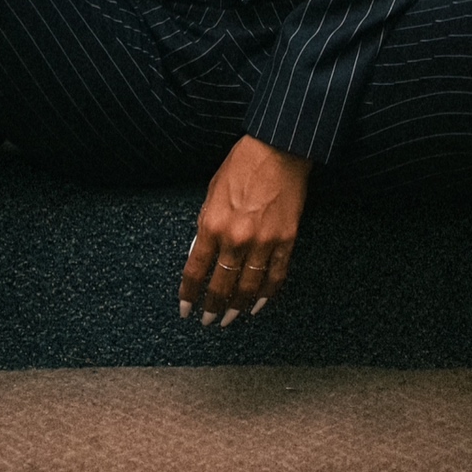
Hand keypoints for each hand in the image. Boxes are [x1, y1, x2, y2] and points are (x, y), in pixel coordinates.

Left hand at [179, 135, 311, 325]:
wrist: (278, 150)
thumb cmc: (241, 166)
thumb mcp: (211, 193)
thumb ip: (206, 226)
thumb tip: (202, 253)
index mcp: (212, 225)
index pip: (195, 271)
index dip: (189, 294)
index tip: (185, 309)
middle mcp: (236, 239)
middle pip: (221, 285)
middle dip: (212, 307)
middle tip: (208, 320)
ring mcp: (263, 242)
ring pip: (248, 287)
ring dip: (238, 307)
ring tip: (231, 317)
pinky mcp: (286, 240)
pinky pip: (276, 276)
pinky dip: (267, 294)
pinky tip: (258, 304)